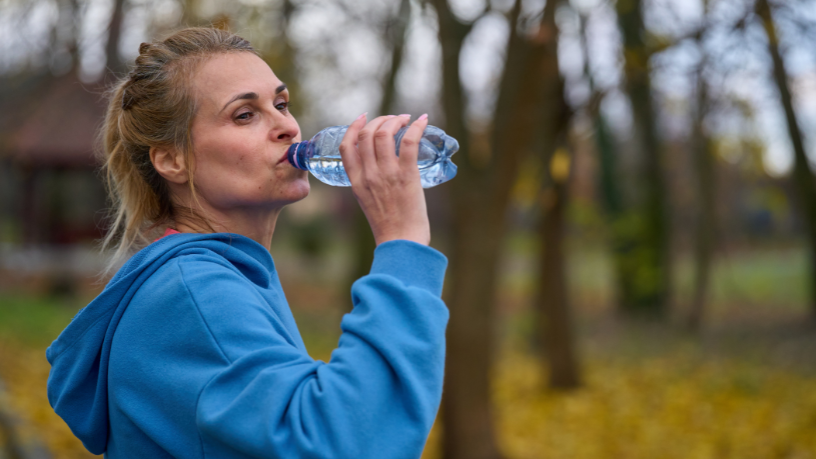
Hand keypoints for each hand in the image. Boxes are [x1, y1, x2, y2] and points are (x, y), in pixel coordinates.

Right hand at [339, 113, 430, 245]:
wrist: (401, 242)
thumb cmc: (389, 227)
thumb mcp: (368, 202)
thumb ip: (369, 184)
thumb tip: (380, 170)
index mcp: (356, 182)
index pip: (346, 147)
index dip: (354, 127)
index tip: (362, 118)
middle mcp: (368, 175)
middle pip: (367, 135)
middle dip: (379, 120)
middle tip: (392, 119)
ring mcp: (387, 174)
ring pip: (384, 134)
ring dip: (395, 121)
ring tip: (405, 118)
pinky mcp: (407, 175)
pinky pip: (409, 142)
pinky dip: (416, 127)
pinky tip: (423, 121)